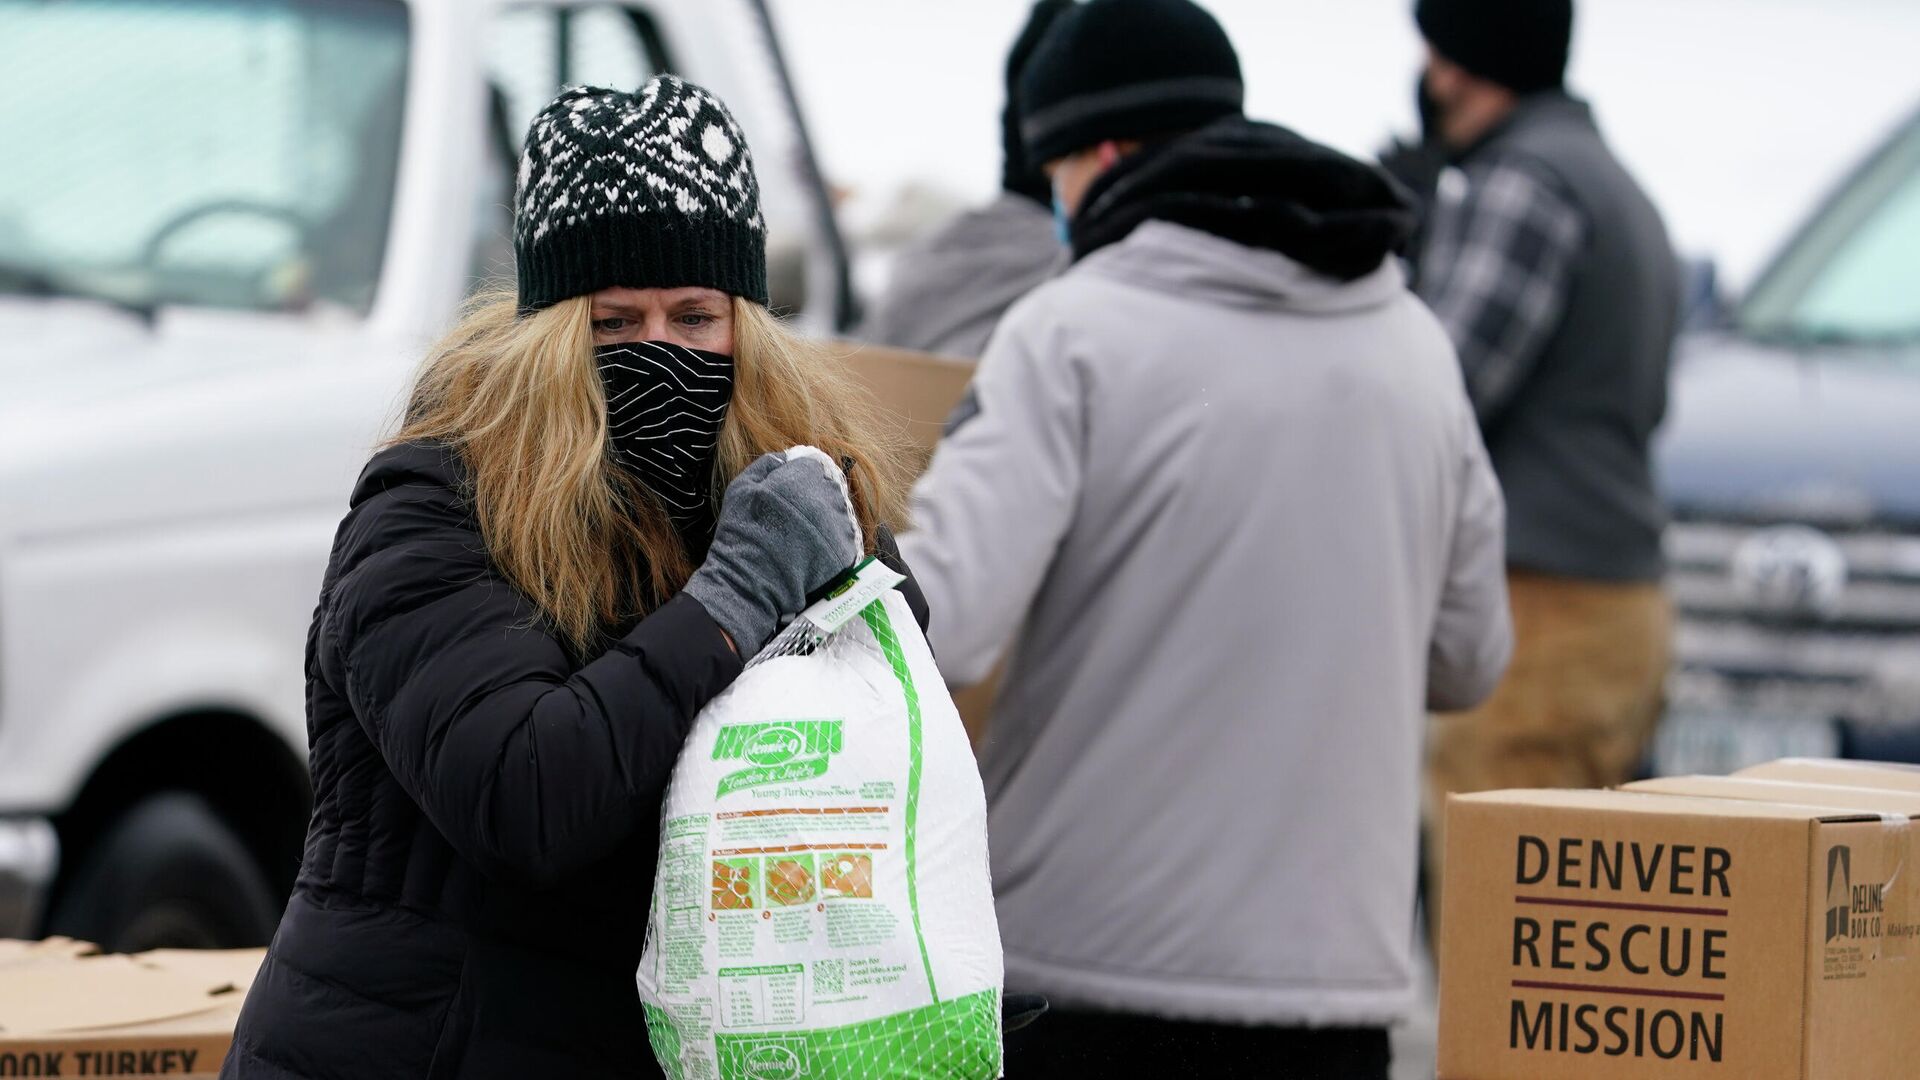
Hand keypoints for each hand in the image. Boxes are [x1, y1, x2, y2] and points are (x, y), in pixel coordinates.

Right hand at [683, 448, 861, 652]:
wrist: (750, 582)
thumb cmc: (742, 534)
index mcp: (800, 479)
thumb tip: (787, 458)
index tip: (793, 490)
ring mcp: (837, 526)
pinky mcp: (844, 552)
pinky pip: (846, 538)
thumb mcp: (741, 488)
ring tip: (806, 535)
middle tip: (798, 516)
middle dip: (816, 496)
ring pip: (841, 512)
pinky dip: (834, 541)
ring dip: (828, 518)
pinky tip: (815, 549)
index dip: (803, 476)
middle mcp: (824, 499)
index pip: (815, 466)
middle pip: (830, 488)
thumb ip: (767, 465)